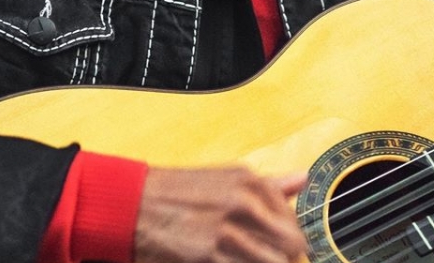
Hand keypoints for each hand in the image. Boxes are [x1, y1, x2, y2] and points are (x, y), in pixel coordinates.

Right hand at [134, 166, 307, 262]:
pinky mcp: (209, 256)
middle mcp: (243, 203)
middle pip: (291, 248)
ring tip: (240, 258)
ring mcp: (227, 231)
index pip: (294, 223)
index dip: (290, 243)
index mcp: (250, 182)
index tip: (280, 248)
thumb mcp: (225, 179)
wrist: (132, 204)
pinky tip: (226, 262)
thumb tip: (301, 178)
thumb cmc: (177, 193)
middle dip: (282, 258)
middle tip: (261, 256)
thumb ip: (267, 184)